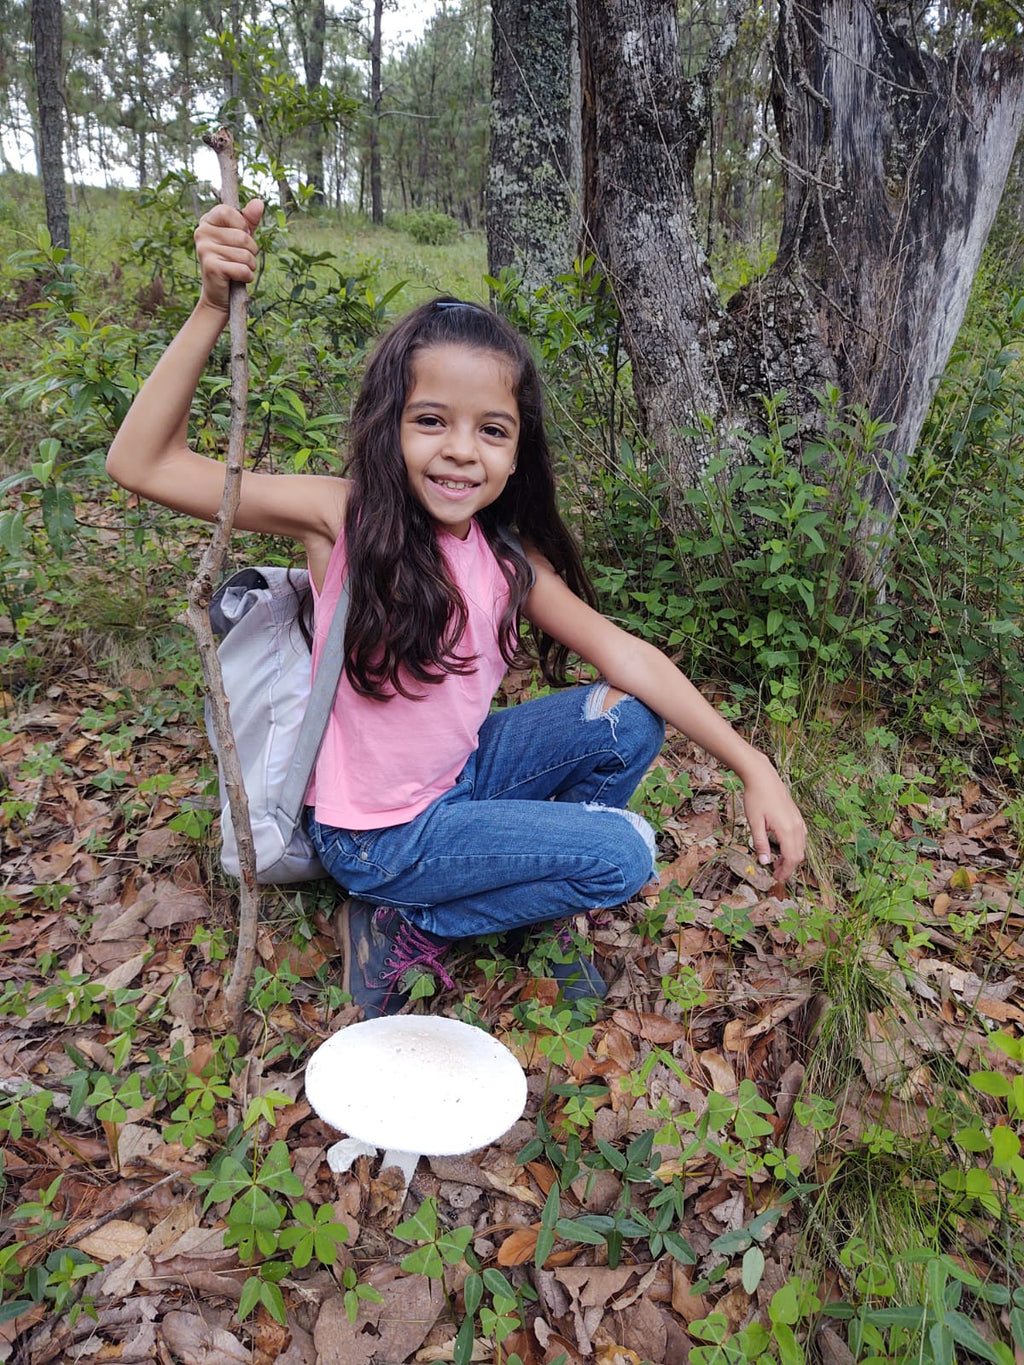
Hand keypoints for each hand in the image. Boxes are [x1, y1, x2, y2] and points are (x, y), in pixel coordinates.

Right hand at [194, 198, 263, 313]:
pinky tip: (237, 279)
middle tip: (240, 259)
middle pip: (243, 237)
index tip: (240, 237)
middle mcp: (201, 233)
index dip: (243, 226)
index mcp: (207, 221)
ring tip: (238, 269)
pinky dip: (247, 276)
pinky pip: (242, 269)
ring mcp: (204, 249)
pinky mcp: (211, 267)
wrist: (219, 294)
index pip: (230, 212)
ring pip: (245, 254)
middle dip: (251, 251)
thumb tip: (259, 202)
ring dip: (250, 265)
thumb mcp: (241, 238)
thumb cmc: (232, 261)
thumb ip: (249, 220)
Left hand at [739, 755, 805, 881]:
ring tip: (777, 863)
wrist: (763, 777)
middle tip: (776, 873)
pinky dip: (794, 846)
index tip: (776, 878)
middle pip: (798, 855)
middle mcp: (796, 826)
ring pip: (801, 846)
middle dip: (789, 867)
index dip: (786, 871)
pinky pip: (801, 837)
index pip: (792, 858)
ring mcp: (798, 820)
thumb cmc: (756, 797)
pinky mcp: (797, 816)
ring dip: (792, 857)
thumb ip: (761, 843)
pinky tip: (783, 848)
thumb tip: (764, 862)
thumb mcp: (754, 822)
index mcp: (787, 829)